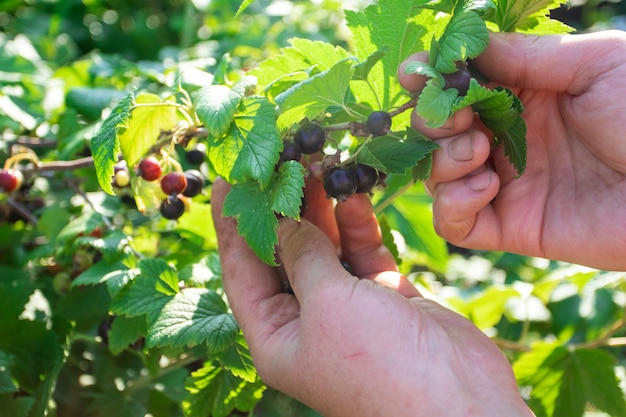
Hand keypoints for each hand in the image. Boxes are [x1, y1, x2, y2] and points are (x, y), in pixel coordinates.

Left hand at [211, 178, 532, 416]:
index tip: (228, 180)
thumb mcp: (326, 304)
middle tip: (280, 160)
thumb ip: (302, 256)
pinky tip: (351, 189)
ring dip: (320, 207)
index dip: (232, 225)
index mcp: (275, 336)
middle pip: (283, 253)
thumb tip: (285, 222)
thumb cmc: (378, 363)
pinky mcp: (383, 294)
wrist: (460, 398)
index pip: (241, 271)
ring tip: (316, 162)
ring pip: (324, 246)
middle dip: (281, 207)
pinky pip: (361, 250)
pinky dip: (355, 221)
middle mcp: (306, 320)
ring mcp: (347, 306)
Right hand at [402, 31, 625, 270]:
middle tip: (454, 117)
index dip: (431, 79)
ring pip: (436, 175)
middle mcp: (507, 138)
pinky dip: (453, 204)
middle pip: (437, 131)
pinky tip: (486, 185)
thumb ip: (525, 56)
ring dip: (441, 160)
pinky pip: (456, 223)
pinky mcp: (511, 227)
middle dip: (432, 120)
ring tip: (478, 151)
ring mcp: (506, 184)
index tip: (415, 75)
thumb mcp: (593, 63)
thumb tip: (464, 46)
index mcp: (525, 94)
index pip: (459, 86)